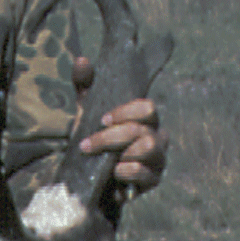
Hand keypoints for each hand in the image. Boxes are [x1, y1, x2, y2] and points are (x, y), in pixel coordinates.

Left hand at [73, 56, 168, 197]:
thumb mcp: (86, 112)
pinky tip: (113, 174)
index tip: (102, 119)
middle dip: (110, 137)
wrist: (92, 178)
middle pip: (142, 129)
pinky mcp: (153, 180)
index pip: (147, 107)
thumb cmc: (95, 140)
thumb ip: (85, 86)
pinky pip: (144, 173)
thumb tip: (82, 60)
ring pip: (148, 148)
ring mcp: (157, 158)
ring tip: (104, 161)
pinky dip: (125, 172)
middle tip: (87, 145)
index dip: (125, 111)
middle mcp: (156, 135)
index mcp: (144, 118)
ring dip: (120, 153)